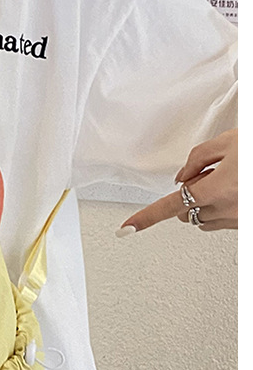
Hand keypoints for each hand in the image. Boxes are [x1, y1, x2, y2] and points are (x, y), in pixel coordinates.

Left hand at [117, 128, 237, 234]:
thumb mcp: (229, 142)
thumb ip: (198, 158)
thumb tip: (182, 176)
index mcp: (216, 189)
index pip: (170, 206)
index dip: (146, 217)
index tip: (128, 227)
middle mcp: (227, 209)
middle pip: (184, 212)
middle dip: (187, 196)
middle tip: (210, 174)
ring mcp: (238, 219)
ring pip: (202, 220)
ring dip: (203, 204)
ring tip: (227, 182)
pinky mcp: (246, 225)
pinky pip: (222, 222)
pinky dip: (220, 209)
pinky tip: (235, 191)